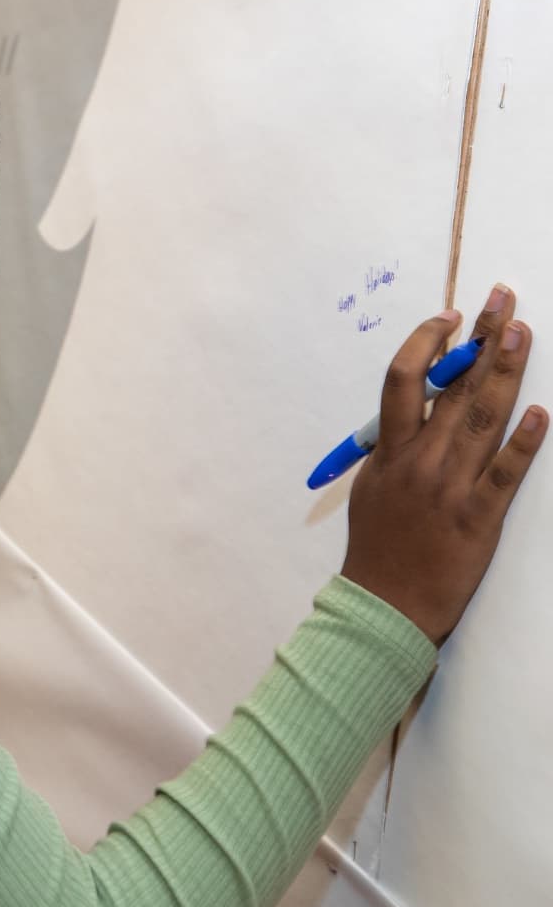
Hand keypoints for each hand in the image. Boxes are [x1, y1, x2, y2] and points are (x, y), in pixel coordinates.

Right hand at [340, 285, 546, 643]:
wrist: (385, 605)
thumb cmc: (376, 546)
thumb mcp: (371, 488)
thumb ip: (394, 450)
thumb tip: (418, 415)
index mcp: (390, 451)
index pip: (404, 381)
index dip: (426, 343)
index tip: (449, 318)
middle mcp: (419, 461)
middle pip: (451, 388)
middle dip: (478, 340)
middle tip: (502, 302)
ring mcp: (450, 487)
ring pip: (481, 419)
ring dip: (504, 373)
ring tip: (522, 334)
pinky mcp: (480, 518)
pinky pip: (505, 474)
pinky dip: (524, 442)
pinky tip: (541, 413)